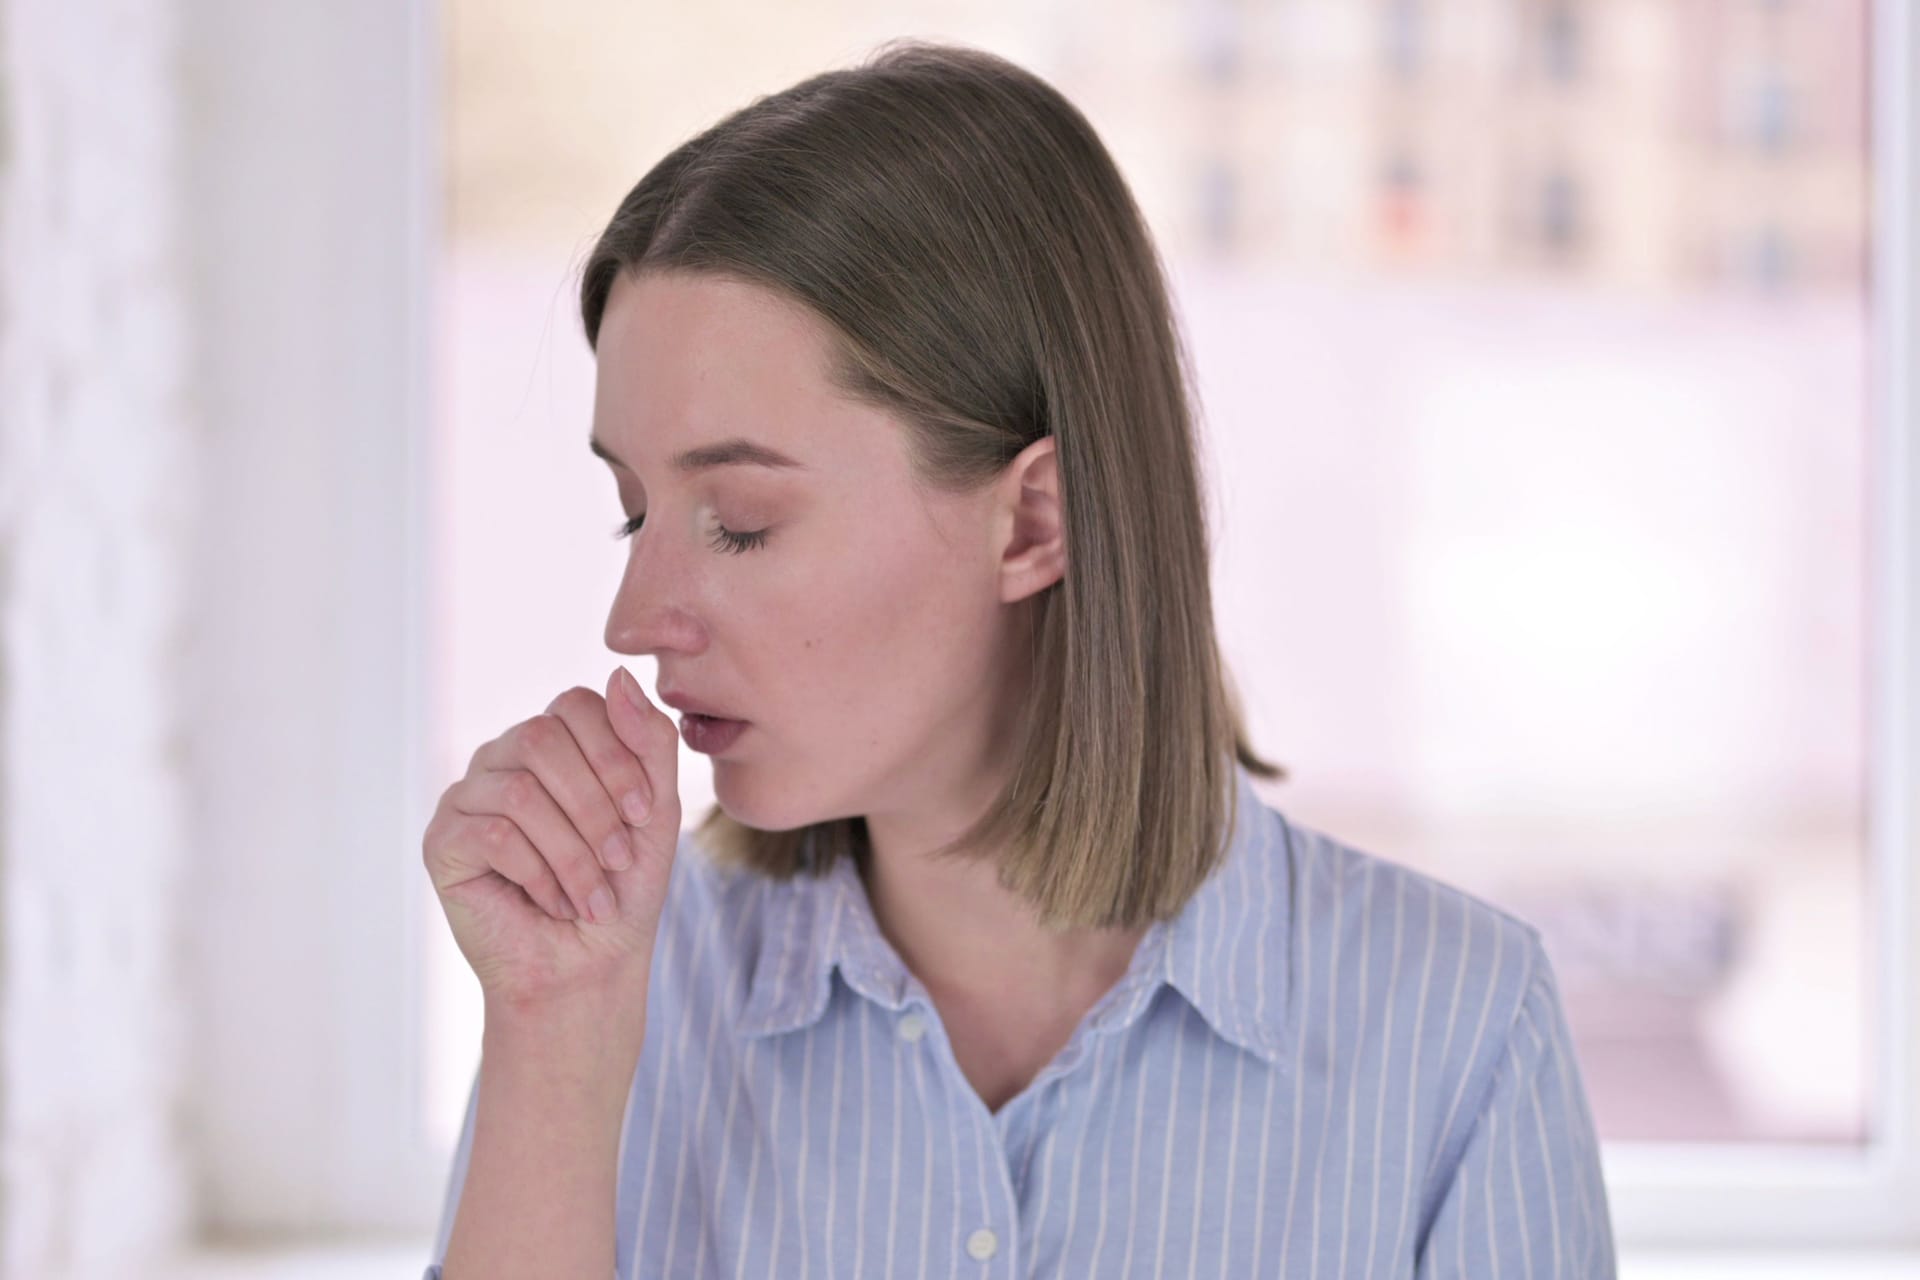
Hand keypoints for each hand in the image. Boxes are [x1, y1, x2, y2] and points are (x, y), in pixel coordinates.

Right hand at [422, 666, 681, 1009]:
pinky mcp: (442, 841)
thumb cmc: (623, 886)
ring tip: (590, 897)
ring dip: (572, 853)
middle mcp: (502, 758)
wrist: (589, 965)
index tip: (646, 815)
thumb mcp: (655, 809)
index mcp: (554, 741)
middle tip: (618, 861)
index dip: (617, 756)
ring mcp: (467, 796)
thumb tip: (618, 674)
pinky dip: (539, 875)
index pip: (578, 704)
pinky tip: (552, 903)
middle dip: (595, 807)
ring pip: (521, 792)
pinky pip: (493, 834)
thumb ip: (648, 741)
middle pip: (542, 739)